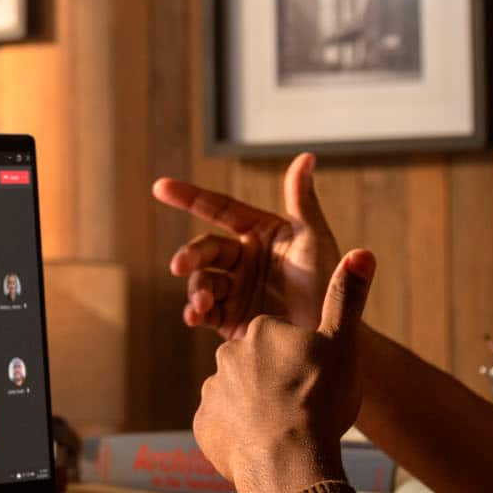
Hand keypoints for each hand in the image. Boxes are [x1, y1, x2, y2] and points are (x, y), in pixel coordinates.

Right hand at [153, 151, 340, 338]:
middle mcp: (243, 259)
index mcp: (259, 232)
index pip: (219, 208)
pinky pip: (204, 312)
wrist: (332, 335)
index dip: (190, 197)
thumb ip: (303, 201)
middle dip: (190, 255)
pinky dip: (195, 312)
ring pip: (201, 281)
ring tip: (202, 303)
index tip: (160, 187)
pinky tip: (194, 317)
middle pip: (205, 248)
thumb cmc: (329, 283)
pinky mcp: (231, 319)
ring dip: (196, 289)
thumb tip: (306, 156)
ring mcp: (235, 289)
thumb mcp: (315, 240)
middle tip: (179, 266)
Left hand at [193, 250, 374, 492]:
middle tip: (303, 405)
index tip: (315, 378)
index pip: (281, 336)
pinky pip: (224, 426)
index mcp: (261, 329)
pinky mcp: (204, 426)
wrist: (289, 462)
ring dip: (258, 408)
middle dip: (277, 381)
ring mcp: (212, 391)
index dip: (302, 358)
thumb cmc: (319, 400)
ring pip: (240, 395)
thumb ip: (347, 298)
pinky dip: (240, 434)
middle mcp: (228, 354)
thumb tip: (361, 251)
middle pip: (258, 364)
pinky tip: (264, 446)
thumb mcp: (342, 344)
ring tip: (287, 431)